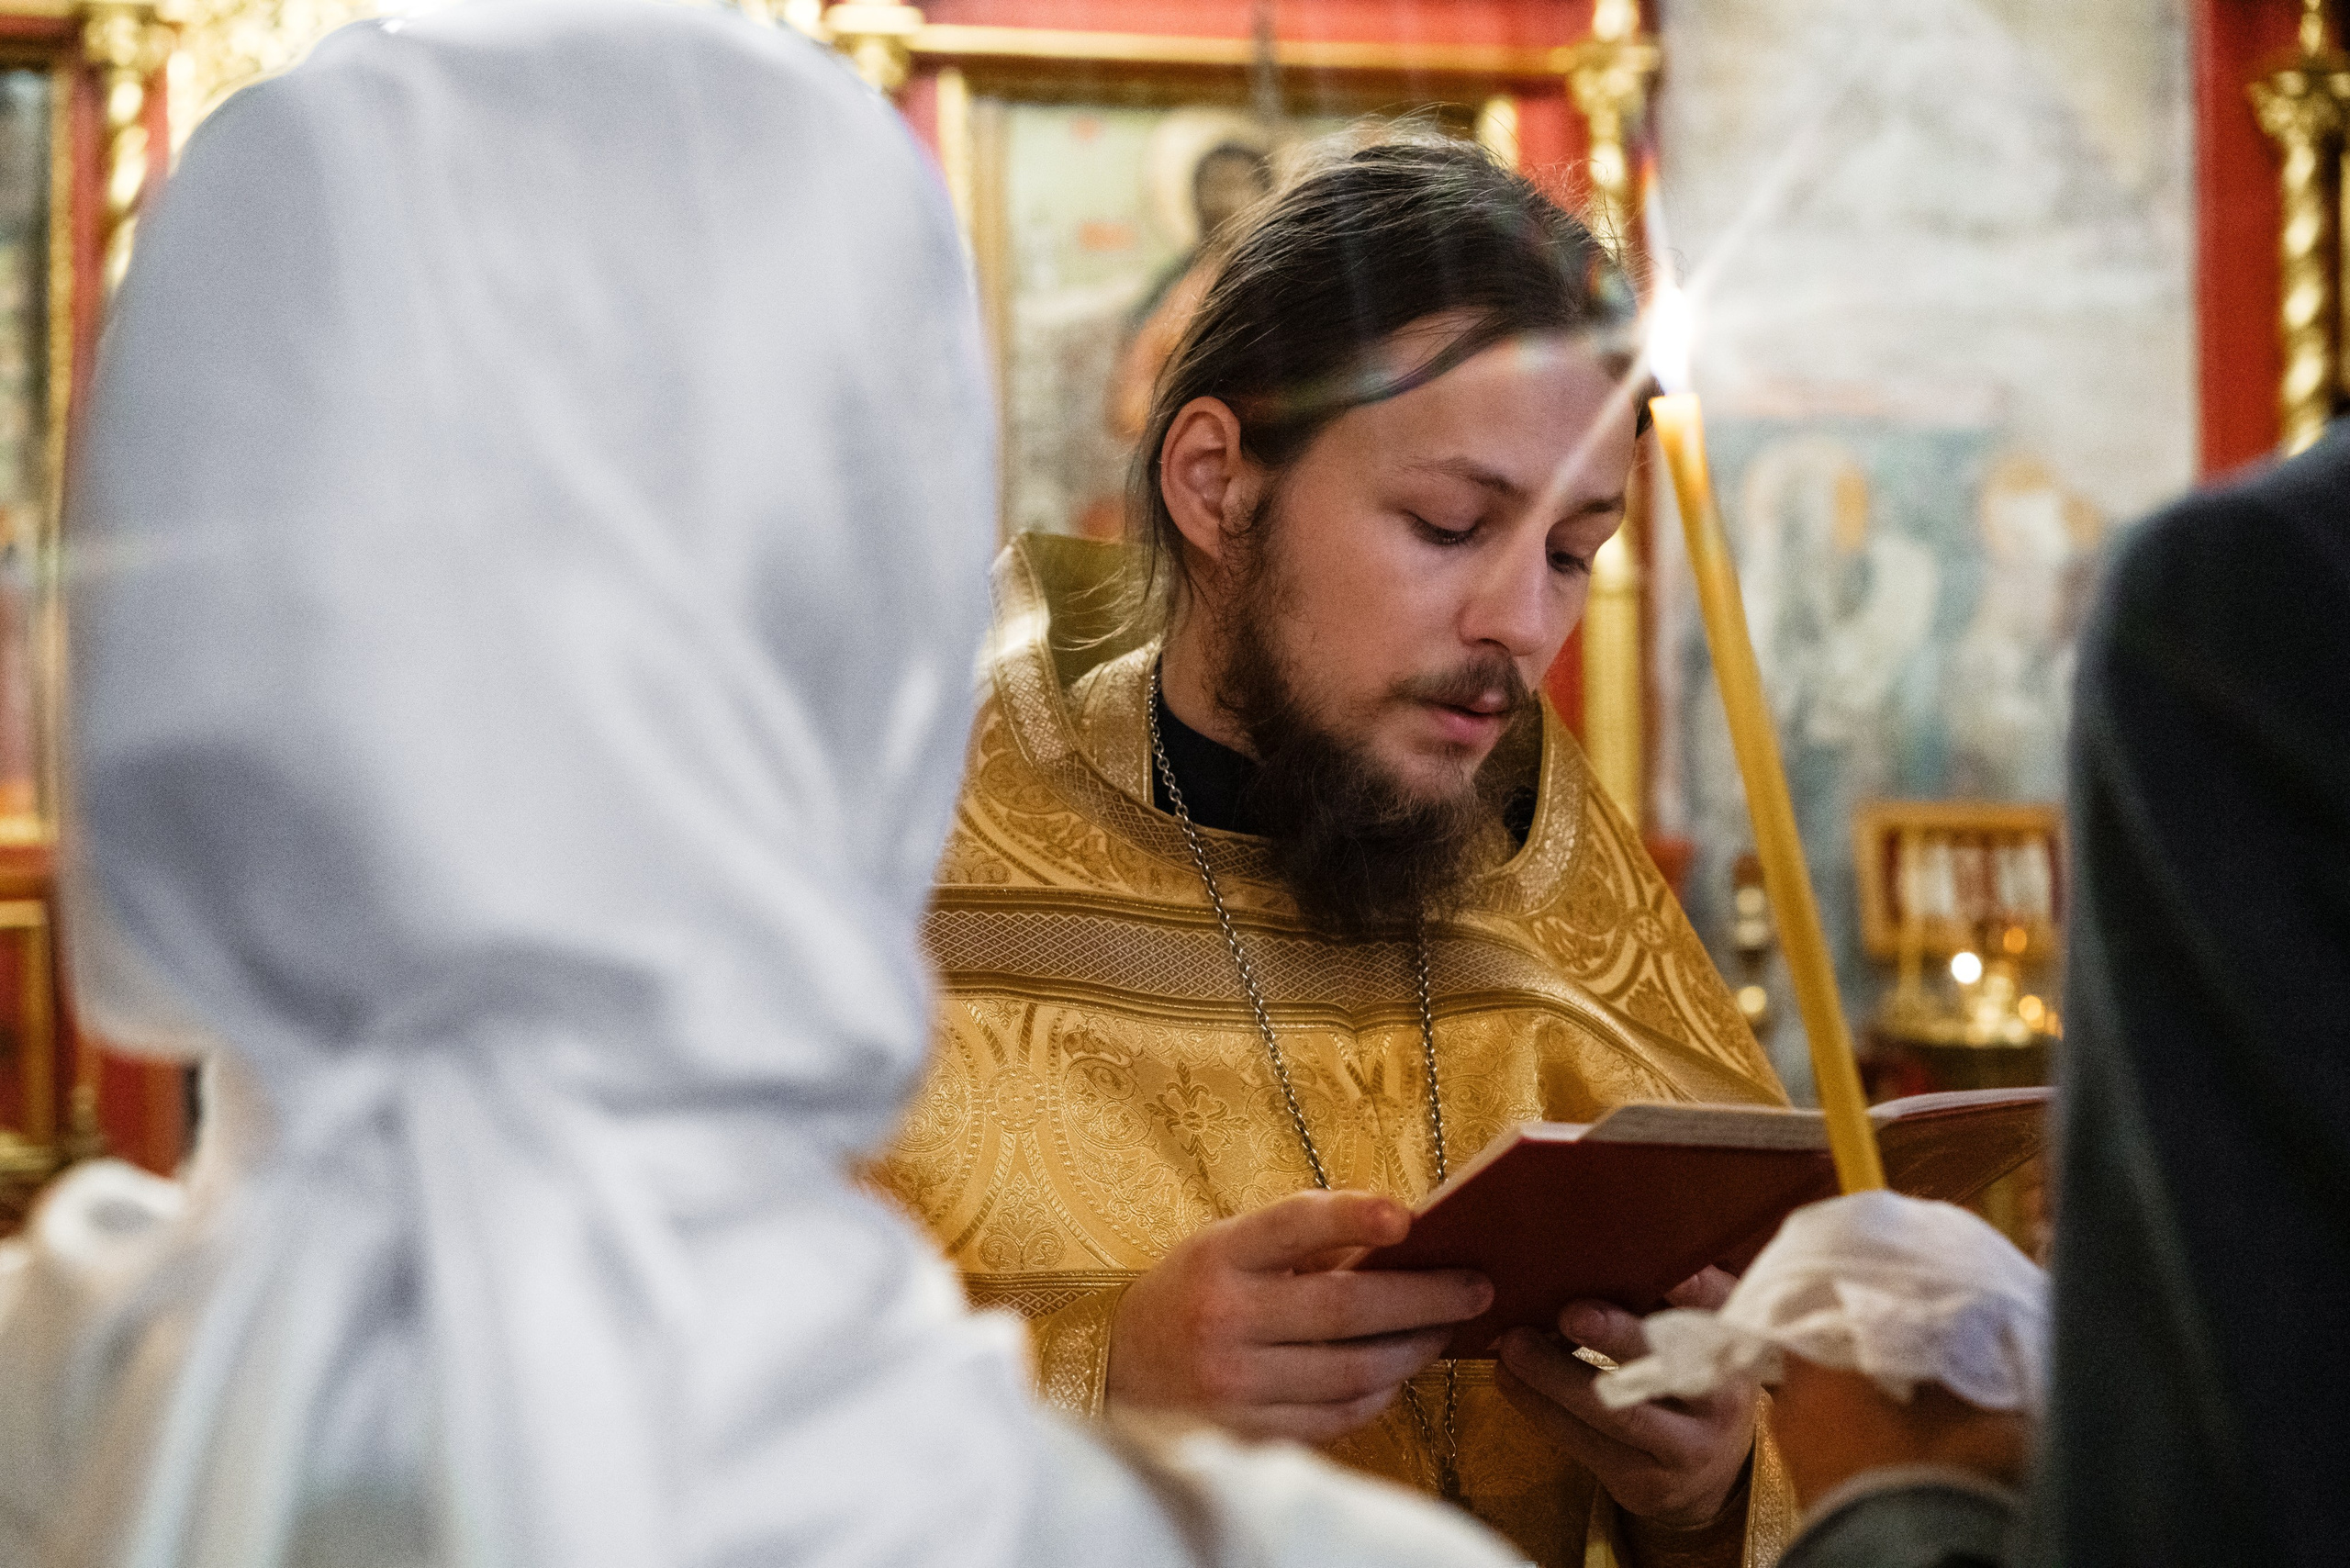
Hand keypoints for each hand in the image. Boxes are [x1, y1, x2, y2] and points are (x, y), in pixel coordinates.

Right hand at [1106, 1189, 1491, 1443]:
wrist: (1114, 1372)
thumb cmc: (1189, 1296)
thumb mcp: (1224, 1249)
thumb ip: (1295, 1243)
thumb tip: (1396, 1241)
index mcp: (1217, 1257)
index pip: (1292, 1226)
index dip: (1352, 1217)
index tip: (1408, 1217)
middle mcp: (1222, 1320)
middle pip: (1345, 1308)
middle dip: (1424, 1297)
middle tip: (1476, 1286)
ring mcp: (1235, 1385)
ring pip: (1352, 1370)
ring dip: (1414, 1348)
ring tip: (1446, 1328)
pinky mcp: (1248, 1434)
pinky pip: (1337, 1416)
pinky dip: (1378, 1392)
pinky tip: (1398, 1371)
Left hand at [1494, 1267, 1754, 1528]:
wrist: (1705, 1476)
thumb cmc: (1687, 1380)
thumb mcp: (1696, 1340)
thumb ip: (1666, 1298)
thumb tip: (1601, 1240)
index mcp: (1736, 1349)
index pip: (1722, 1312)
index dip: (1695, 1290)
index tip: (1664, 1268)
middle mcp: (1721, 1401)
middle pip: (1669, 1365)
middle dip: (1616, 1336)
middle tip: (1570, 1312)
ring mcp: (1686, 1448)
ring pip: (1616, 1410)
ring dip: (1555, 1375)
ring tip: (1514, 1344)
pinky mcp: (1645, 1483)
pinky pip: (1584, 1443)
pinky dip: (1540, 1407)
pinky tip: (1510, 1379)